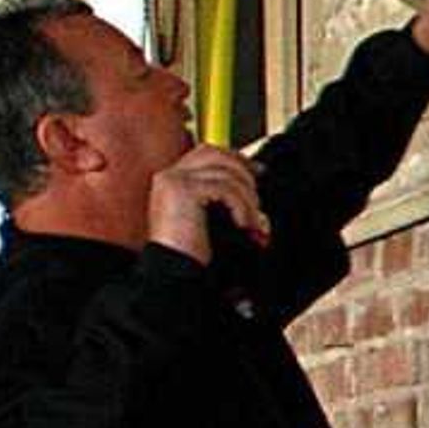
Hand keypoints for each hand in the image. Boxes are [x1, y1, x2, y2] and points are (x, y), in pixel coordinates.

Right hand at [149, 146, 269, 263]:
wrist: (173, 274)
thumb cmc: (194, 253)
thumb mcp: (213, 218)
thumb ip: (225, 196)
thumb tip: (256, 178)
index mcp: (172, 180)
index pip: (207, 153)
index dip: (235, 158)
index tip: (259, 171)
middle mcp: (169, 175)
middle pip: (216, 154)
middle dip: (244, 172)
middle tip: (258, 198)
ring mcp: (174, 181)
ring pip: (226, 174)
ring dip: (248, 199)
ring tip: (253, 223)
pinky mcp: (183, 190)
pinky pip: (226, 189)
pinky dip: (242, 207)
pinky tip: (244, 225)